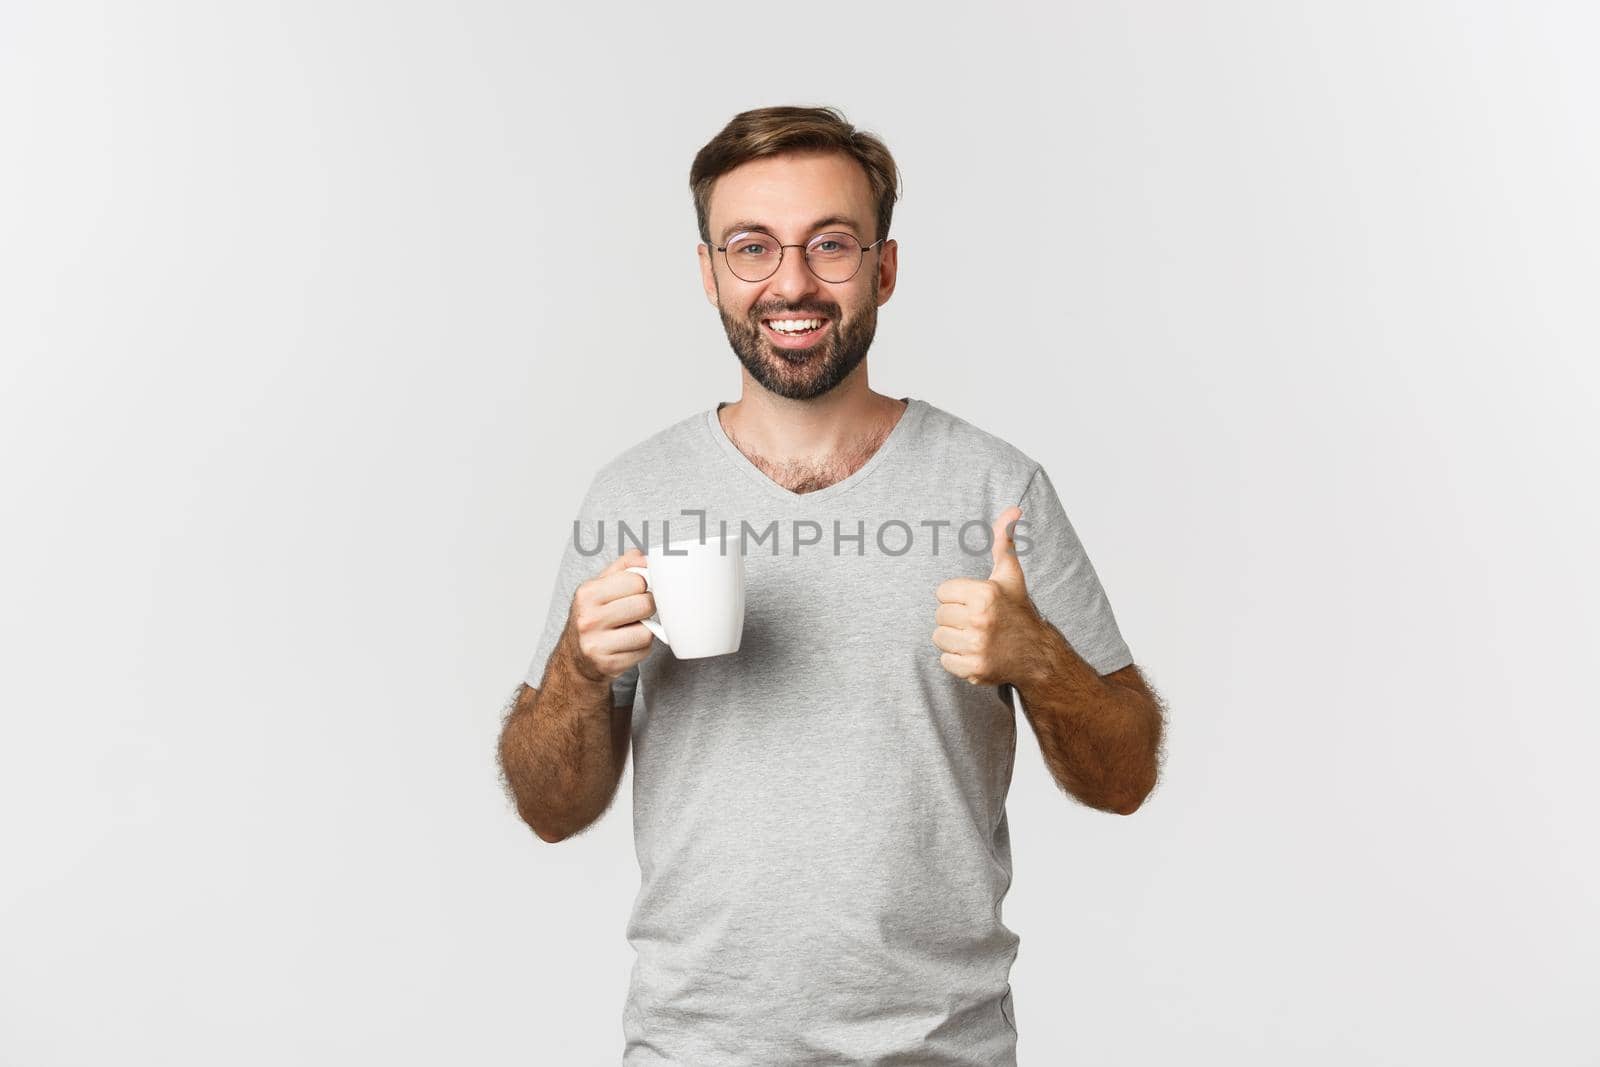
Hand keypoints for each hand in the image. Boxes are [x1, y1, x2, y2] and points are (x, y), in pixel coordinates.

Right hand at [565, 548, 656, 682]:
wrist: (575, 658)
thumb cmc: (592, 618)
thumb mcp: (599, 587)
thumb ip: (623, 567)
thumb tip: (644, 557)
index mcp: (587, 593)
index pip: (636, 580)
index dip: (643, 585)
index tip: (637, 591)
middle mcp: (588, 619)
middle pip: (644, 604)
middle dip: (647, 607)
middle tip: (637, 611)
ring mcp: (596, 644)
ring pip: (646, 631)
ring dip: (645, 630)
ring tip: (631, 628)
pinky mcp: (608, 664)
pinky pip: (643, 651)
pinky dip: (642, 647)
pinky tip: (628, 644)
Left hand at [931, 506, 1043, 686]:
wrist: (1037, 655)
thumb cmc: (1017, 610)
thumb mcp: (1010, 574)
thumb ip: (1004, 541)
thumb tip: (1013, 509)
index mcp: (985, 593)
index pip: (942, 591)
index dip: (956, 596)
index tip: (975, 602)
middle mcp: (981, 620)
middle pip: (939, 615)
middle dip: (955, 617)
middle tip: (977, 620)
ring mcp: (977, 646)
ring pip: (939, 637)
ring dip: (953, 638)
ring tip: (975, 636)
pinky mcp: (974, 669)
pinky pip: (944, 660)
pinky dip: (956, 659)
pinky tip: (975, 652)